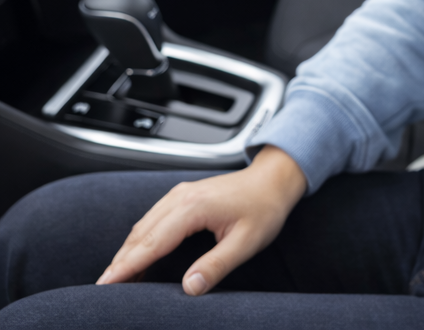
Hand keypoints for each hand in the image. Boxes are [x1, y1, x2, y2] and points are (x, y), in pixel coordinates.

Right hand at [96, 145, 306, 294]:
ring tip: (112, 281)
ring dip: (127, 252)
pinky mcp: (183, 196)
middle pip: (140, 234)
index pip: (151, 242)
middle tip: (100, 292)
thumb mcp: (247, 241)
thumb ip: (217, 265)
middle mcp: (181, 197)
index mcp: (193, 207)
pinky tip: (135, 258)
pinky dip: (139, 240)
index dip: (126, 267)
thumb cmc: (265, 208)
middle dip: (119, 263)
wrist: (274, 179)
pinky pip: (152, 220)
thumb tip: (189, 289)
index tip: (104, 287)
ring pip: (143, 226)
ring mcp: (180, 194)